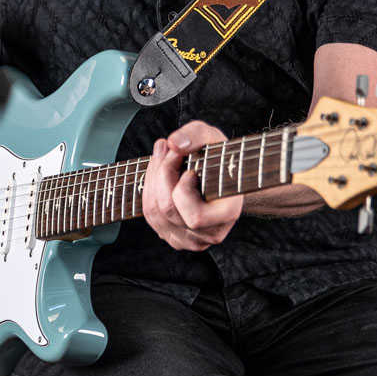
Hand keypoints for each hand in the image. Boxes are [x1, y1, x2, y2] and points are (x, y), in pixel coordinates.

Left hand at [142, 120, 241, 250]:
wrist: (224, 174)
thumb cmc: (219, 156)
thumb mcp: (212, 137)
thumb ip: (195, 135)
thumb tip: (173, 144)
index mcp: (228, 215)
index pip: (195, 216)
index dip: (182, 186)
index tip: (187, 163)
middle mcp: (211, 234)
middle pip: (168, 210)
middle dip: (161, 174)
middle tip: (166, 148)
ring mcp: (192, 240)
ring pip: (154, 214)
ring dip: (151, 179)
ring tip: (161, 156)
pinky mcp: (176, 238)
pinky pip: (151, 217)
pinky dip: (148, 191)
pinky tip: (157, 173)